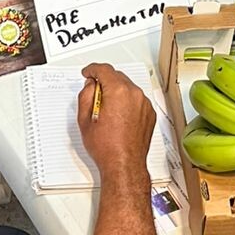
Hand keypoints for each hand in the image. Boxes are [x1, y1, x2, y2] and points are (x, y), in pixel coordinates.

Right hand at [77, 62, 154, 178]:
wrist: (124, 165)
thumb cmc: (107, 147)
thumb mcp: (85, 120)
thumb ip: (85, 96)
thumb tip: (90, 87)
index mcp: (119, 92)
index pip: (104, 70)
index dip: (93, 69)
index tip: (88, 73)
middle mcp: (135, 95)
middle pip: (118, 76)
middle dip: (104, 81)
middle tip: (94, 92)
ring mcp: (144, 104)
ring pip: (128, 88)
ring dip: (117, 92)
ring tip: (105, 109)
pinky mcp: (149, 113)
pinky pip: (136, 100)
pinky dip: (127, 102)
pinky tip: (117, 116)